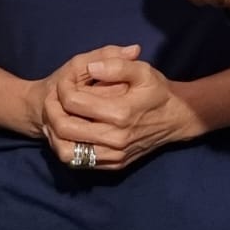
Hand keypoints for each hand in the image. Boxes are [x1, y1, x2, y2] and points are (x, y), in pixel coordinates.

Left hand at [43, 49, 203, 171]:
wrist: (176, 119)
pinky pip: (79, 163)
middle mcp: (115, 138)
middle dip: (52, 110)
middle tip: (52, 98)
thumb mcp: (143, 70)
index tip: (63, 80)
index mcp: (120, 113)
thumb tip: (91, 67)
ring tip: (56, 116)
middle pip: (65, 128)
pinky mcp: (114, 165)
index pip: (73, 102)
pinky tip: (69, 132)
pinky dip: (67, 148)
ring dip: (55, 134)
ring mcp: (114, 155)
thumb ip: (116, 65)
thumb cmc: (158, 91)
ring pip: (67, 152)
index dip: (62, 88)